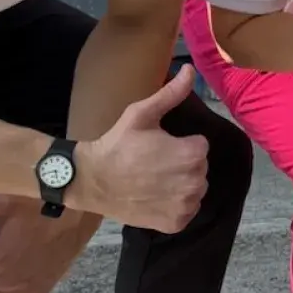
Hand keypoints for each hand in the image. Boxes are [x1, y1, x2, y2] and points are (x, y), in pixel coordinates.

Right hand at [72, 67, 207, 232]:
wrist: (92, 180)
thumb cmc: (118, 145)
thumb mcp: (142, 114)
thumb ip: (171, 93)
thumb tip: (190, 70)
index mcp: (192, 154)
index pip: (200, 146)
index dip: (181, 144)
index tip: (160, 146)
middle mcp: (195, 182)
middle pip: (199, 168)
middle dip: (182, 164)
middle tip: (154, 163)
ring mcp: (185, 205)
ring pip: (195, 190)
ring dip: (181, 185)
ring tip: (154, 180)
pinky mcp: (175, 223)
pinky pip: (186, 211)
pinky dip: (175, 206)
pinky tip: (155, 197)